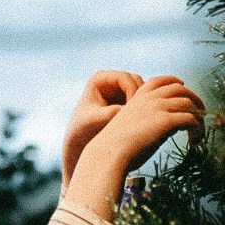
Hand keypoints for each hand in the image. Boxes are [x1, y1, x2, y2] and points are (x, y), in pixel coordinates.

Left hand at [62, 70, 143, 185]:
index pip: (125, 78)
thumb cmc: (82, 132)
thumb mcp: (94, 121)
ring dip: (145, 105)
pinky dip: (145, 112)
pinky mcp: (127, 103)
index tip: (133, 110)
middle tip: (140, 117)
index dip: (133, 92)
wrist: (80, 145)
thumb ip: (110, 113)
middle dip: (141, 98)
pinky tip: (142, 125)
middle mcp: (112, 82)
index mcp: (100, 79)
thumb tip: (125, 110)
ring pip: (143, 92)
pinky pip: (143, 103)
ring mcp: (120, 92)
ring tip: (140, 122)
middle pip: (137, 82)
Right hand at [66, 76, 204, 219]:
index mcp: (139, 97)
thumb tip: (169, 127)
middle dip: (194, 99)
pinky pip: (191, 120)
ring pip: (189, 104)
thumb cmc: (116, 148)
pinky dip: (197, 130)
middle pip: (181, 89)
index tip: (184, 87)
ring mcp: (159, 108)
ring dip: (198, 118)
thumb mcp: (131, 126)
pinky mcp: (166, 121)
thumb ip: (149, 121)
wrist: (109, 154)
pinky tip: (195, 141)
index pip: (161, 81)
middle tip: (201, 113)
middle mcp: (150, 99)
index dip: (175, 82)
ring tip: (199, 134)